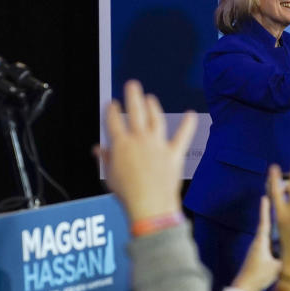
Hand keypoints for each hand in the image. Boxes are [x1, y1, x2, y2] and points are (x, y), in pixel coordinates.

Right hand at [99, 80, 196, 223]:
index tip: (112, 103)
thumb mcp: (110, 176)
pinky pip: (183, 136)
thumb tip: (98, 150)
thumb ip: (104, 159)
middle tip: (132, 85)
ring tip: (150, 99)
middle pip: (135, 112)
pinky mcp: (174, 153)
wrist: (150, 204)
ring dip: (153, 107)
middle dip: (133, 96)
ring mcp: (158, 145)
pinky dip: (188, 124)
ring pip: (156, 120)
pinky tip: (191, 114)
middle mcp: (140, 140)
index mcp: (121, 145)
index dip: (112, 110)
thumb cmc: (128, 194)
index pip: (114, 121)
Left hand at [232, 196, 281, 290]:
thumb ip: (288, 258)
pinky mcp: (259, 255)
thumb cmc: (258, 277)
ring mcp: (258, 249)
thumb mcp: (277, 268)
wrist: (244, 288)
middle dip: (273, 214)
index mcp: (261, 242)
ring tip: (285, 218)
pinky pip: (269, 243)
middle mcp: (259, 243)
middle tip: (278, 204)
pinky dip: (276, 238)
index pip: (265, 222)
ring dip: (275, 227)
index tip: (265, 197)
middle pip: (267, 225)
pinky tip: (283, 239)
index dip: (266, 209)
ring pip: (269, 234)